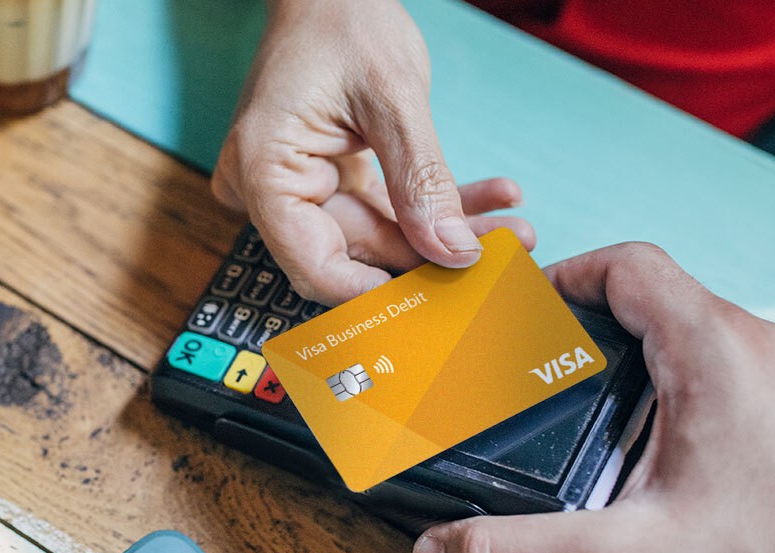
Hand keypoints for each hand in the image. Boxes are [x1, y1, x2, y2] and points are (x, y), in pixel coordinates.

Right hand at [213, 0, 533, 304]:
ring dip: (443, 231)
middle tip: (502, 253)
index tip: (442, 302)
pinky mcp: (326, 178)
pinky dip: (431, 207)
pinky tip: (486, 203)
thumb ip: (422, 180)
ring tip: (510, 227)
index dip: (376, 293)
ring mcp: (297, 185)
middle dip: (431, 255)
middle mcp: (270, 188)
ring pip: (375, 235)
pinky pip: (380, 209)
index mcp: (264, 172)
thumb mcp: (393, 98)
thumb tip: (453, 250)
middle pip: (351, 253)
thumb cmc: (342, 20)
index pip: (313, 265)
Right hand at [410, 244, 774, 552]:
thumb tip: (438, 551)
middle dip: (590, 338)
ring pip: (700, 347)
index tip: (520, 312)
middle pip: (660, 305)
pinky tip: (661, 476)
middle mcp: (768, 352)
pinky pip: (737, 386)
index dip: (563, 279)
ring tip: (590, 434)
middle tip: (537, 382)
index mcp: (718, 353)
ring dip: (640, 378)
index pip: (629, 266)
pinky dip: (686, 408)